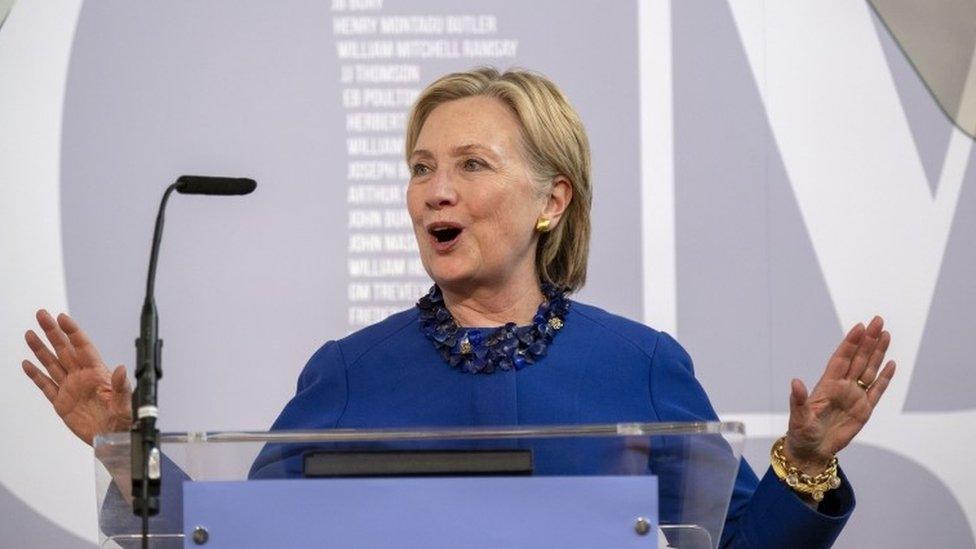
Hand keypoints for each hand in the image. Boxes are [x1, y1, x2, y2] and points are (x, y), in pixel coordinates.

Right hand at [21, 310, 131, 445]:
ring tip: (30, 334)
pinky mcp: (61, 402)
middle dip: (53, 332)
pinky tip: (27, 364)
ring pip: (52, 364)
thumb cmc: (123, 422)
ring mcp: (70, 388)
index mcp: (97, 373)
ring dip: (41, 349)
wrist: (112, 439)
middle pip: (64, 350)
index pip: (83, 347)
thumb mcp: (125, 405)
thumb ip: (121, 387)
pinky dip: (36, 375)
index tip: (62, 318)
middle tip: (42, 315)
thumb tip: (122, 369)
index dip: (72, 332)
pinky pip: (45, 385)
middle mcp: (82, 377)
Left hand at [784, 315, 895, 474]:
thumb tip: (795, 382)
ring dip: (878, 353)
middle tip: (878, 320)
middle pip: (858, 359)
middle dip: (868, 340)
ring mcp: (854, 396)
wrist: (812, 451)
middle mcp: (842, 386)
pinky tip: (891, 364)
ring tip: (885, 334)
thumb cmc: (801, 433)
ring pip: (869, 370)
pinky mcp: (864, 410)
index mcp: (827, 385)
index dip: (850, 343)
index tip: (859, 327)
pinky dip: (885, 378)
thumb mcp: (798, 417)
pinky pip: (877, 390)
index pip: (841, 359)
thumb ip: (798, 400)